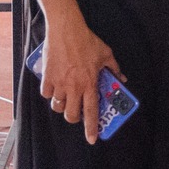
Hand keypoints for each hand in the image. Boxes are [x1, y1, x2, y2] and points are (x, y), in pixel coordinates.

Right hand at [41, 18, 122, 143]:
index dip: (91, 127)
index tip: (91, 139)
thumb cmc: (87, 41)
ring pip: (57, 106)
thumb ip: (114, 69)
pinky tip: (54, 86)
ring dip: (62, 105)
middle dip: (73, 118)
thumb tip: (122, 79)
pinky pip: (46, 94)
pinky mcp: (47, 77)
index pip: (91, 111)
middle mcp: (74, 87)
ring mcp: (59, 83)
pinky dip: (49, 93)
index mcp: (89, 83)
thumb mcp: (106, 54)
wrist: (66, 29)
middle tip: (76, 111)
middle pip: (70, 115)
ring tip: (65, 97)